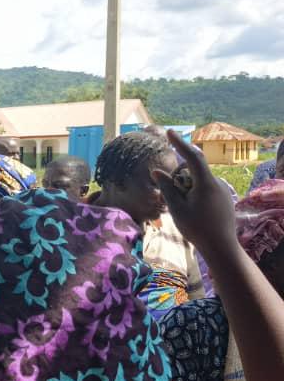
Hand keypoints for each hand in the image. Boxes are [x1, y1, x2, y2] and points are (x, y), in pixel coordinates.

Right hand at [153, 129, 235, 256]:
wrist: (221, 247)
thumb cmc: (197, 228)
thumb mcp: (177, 208)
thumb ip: (167, 188)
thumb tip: (156, 171)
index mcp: (206, 183)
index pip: (193, 157)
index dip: (180, 144)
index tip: (169, 133)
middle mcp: (216, 183)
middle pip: (192, 172)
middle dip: (180, 179)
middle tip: (173, 199)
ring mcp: (222, 190)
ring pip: (198, 181)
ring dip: (187, 189)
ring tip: (185, 211)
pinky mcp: (224, 197)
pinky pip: (205, 189)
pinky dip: (195, 195)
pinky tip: (196, 213)